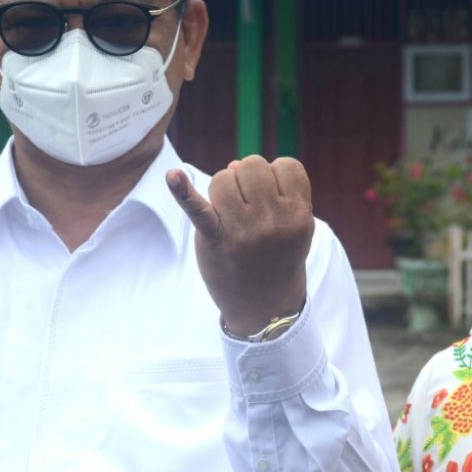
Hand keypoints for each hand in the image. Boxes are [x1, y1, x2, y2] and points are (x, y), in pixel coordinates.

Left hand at [167, 155, 313, 335]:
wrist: (265, 307)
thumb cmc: (278, 257)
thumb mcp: (292, 226)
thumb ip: (272, 190)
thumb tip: (232, 164)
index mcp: (299, 213)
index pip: (286, 166)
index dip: (275, 177)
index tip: (272, 199)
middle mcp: (273, 220)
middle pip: (252, 166)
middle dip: (246, 179)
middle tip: (247, 206)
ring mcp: (244, 230)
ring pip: (225, 177)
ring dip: (223, 188)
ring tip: (230, 213)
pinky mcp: (216, 240)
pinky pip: (198, 209)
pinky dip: (183, 192)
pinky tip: (172, 177)